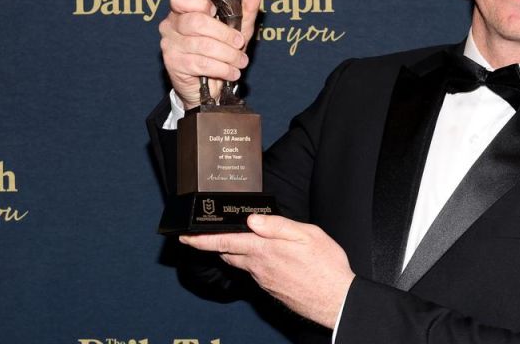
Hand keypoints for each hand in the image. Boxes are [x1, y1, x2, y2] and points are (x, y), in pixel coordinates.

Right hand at [159, 0, 264, 108]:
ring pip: (202, 45)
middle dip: (225, 34)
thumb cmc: (221, 51)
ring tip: (240, 62)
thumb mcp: (237, 27)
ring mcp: (170, 44)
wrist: (209, 87)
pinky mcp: (173, 64)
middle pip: (197, 21)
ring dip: (228, 55)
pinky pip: (200, 63)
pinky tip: (232, 72)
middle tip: (240, 44)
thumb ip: (246, 6)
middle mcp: (171, 24)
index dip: (203, 4)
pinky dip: (222, 68)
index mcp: (183, 9)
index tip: (219, 14)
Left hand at [180, 214, 355, 327]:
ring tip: (238, 243)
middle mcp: (259, 267)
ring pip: (242, 263)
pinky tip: (265, 259)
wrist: (335, 299)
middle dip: (215, 245)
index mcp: (264, 250)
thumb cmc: (325, 266)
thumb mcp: (307, 235)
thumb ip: (278, 226)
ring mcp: (264, 280)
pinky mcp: (271, 289)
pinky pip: (255, 273)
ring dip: (235, 253)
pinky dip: (252, 263)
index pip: (225, 242)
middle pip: (229, 253)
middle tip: (205, 237)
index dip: (202, 240)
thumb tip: (253, 219)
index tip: (185, 238)